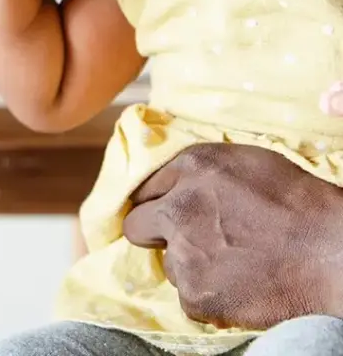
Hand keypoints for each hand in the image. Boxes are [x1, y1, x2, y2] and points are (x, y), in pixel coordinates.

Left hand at [123, 144, 342, 328]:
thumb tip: (174, 184)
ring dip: (190, 265)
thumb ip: (199, 172)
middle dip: (156, 232)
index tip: (168, 212)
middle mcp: (178, 207)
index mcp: (191, 166)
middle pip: (137, 225)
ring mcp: (185, 253)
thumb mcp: (244, 162)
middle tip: (189, 240)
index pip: (145, 186)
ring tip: (231, 263)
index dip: (160, 201)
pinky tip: (239, 285)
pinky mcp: (196, 295)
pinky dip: (209, 295)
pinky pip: (189, 296)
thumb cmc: (298, 203)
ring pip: (169, 264)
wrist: (332, 254)